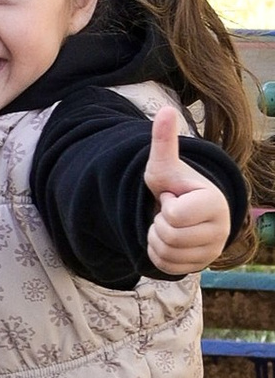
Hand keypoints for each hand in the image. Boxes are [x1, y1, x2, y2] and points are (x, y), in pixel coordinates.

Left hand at [144, 102, 231, 273]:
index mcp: (216, 202)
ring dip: (156, 239)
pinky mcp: (201, 266)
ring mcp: (213, 250)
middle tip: (168, 211)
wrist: (178, 209)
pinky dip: (158, 254)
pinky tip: (166, 239)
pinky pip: (167, 267)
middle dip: (158, 223)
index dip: (165, 205)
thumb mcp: (164, 165)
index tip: (173, 197)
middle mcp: (222, 229)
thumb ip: (164, 141)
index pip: (175, 216)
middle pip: (170, 236)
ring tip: (167, 224)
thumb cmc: (172, 186)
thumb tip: (166, 110)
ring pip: (167, 253)